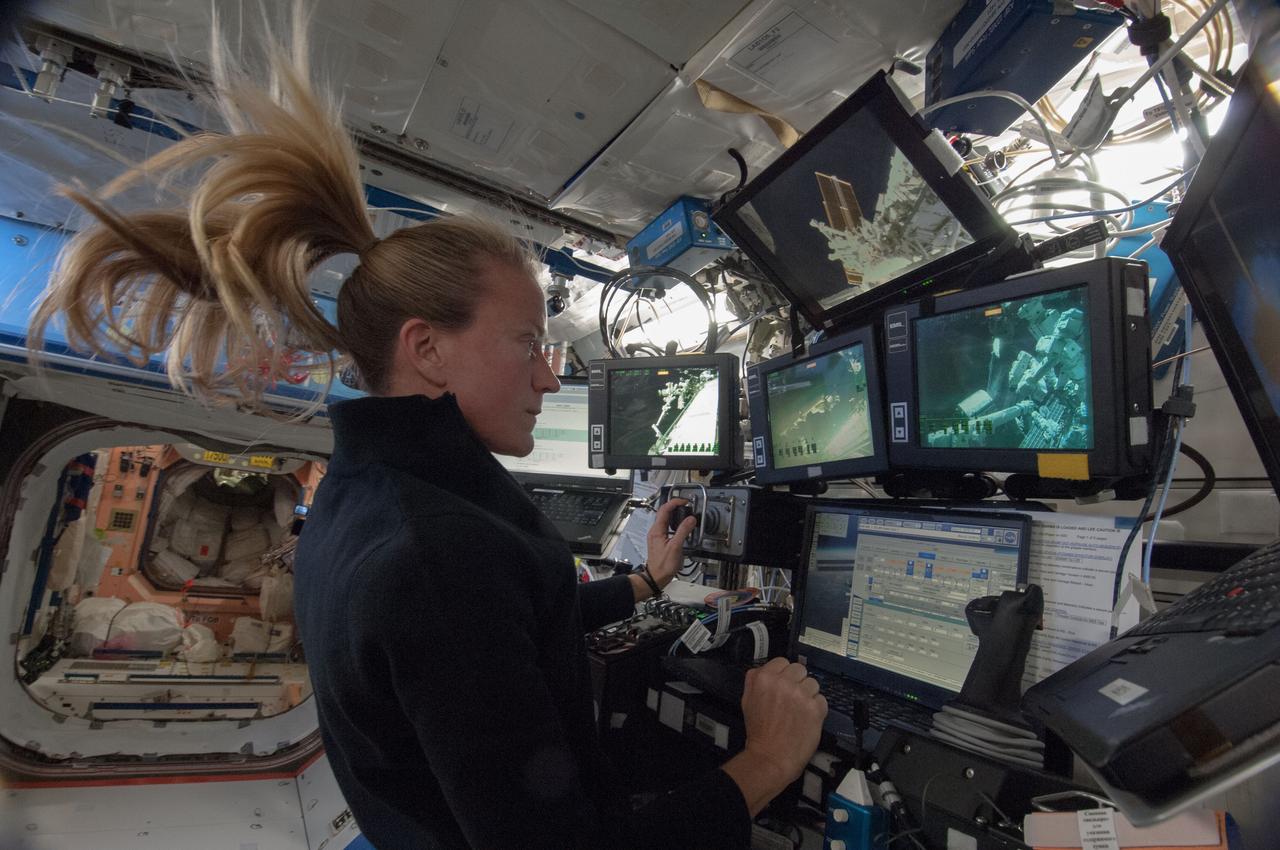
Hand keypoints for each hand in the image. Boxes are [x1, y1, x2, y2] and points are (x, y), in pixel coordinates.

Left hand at [645, 498, 696, 588]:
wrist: (656, 577)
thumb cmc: (663, 565)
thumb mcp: (676, 547)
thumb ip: (683, 531)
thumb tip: (690, 519)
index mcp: (657, 530)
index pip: (664, 509)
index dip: (675, 502)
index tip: (684, 501)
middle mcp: (655, 531)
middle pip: (664, 513)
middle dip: (676, 507)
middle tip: (686, 506)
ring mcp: (657, 536)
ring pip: (666, 520)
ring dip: (675, 515)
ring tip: (685, 515)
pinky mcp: (660, 541)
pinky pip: (667, 528)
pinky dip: (675, 524)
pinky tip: (682, 528)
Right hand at [740, 657, 826, 783]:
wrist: (771, 757)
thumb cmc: (758, 731)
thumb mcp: (747, 700)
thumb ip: (756, 681)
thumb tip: (767, 670)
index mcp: (763, 677)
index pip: (782, 662)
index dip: (784, 674)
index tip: (784, 686)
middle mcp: (783, 682)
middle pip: (800, 669)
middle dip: (797, 682)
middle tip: (793, 699)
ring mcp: (800, 694)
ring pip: (813, 683)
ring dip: (808, 695)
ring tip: (800, 711)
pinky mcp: (815, 708)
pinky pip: (822, 700)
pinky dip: (817, 709)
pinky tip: (807, 720)